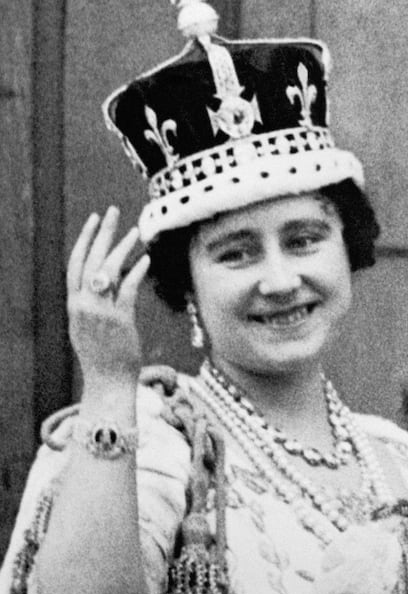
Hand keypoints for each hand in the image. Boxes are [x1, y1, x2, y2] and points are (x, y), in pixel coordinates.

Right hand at [67, 206, 149, 386]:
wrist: (107, 382)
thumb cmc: (103, 355)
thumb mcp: (88, 326)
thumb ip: (92, 303)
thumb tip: (103, 281)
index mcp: (74, 305)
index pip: (75, 264)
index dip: (85, 240)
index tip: (94, 220)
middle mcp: (83, 305)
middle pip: (90, 260)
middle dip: (102, 233)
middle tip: (113, 211)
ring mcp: (100, 313)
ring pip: (108, 271)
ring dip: (121, 248)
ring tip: (135, 232)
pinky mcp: (119, 321)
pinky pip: (127, 290)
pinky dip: (136, 273)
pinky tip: (145, 260)